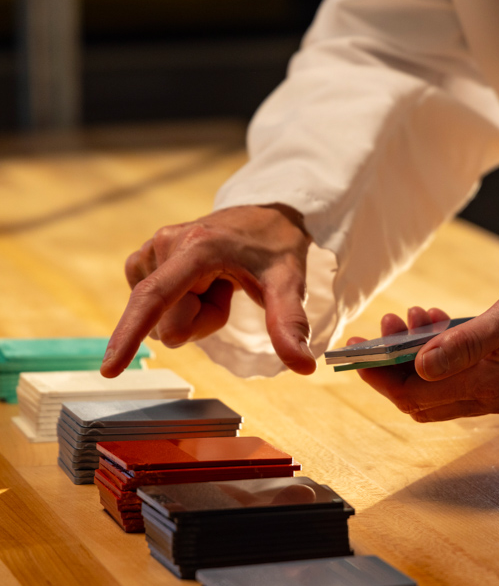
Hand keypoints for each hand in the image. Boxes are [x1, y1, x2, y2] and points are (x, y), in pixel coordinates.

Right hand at [101, 204, 316, 377]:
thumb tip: (303, 367)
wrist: (265, 215)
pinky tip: (201, 283)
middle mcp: (165, 244)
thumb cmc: (276, 248)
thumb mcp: (289, 283)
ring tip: (219, 284)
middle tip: (229, 291)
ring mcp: (153, 249)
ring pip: (162, 316)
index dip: (130, 335)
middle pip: (170, 321)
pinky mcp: (146, 257)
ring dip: (193, 313)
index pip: (155, 298)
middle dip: (202, 321)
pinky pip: (153, 304)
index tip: (109, 370)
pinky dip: (181, 304)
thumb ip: (290, 324)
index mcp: (197, 248)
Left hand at [349, 271, 498, 420]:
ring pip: (440, 385)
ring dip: (416, 355)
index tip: (356, 354)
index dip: (379, 378)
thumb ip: (465, 345)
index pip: (413, 396)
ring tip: (410, 316)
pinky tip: (438, 322)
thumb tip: (418, 367)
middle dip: (393, 364)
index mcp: (490, 385)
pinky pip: (462, 375)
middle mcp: (494, 398)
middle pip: (421, 397)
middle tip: (382, 328)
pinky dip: (441, 353)